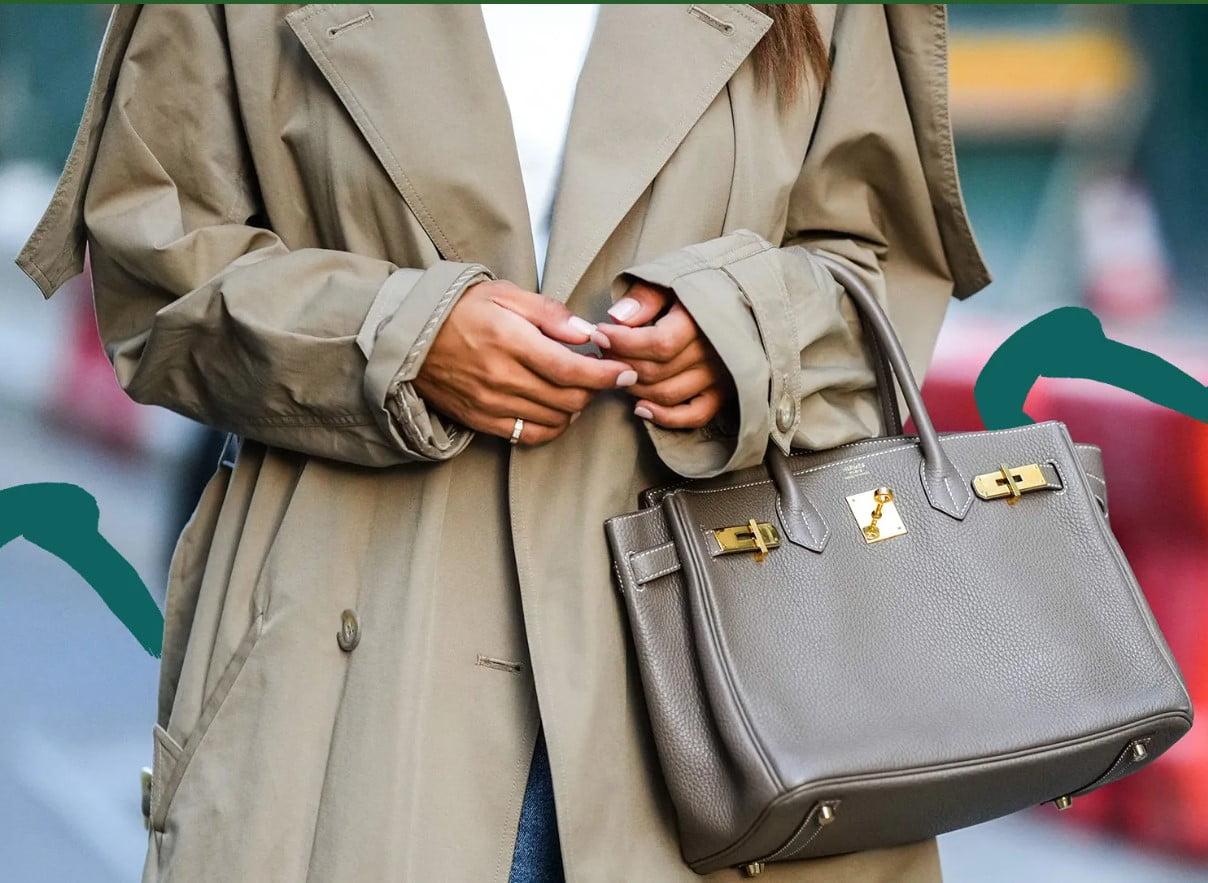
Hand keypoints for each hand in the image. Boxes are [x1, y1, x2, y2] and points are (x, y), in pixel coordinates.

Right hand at [414, 280, 636, 444]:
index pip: (572, 370)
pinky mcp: (481, 420)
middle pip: (568, 399)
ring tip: (575, 389)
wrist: (409, 337)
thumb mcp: (505, 294)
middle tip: (600, 374)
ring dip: (575, 408)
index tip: (626, 372)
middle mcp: (502, 378)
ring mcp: (491, 404)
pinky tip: (555, 410)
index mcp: (510, 342)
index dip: (606, 375)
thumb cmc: (460, 310)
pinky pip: (528, 435)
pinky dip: (551, 427)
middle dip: (594, 390)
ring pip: (553, 420)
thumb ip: (549, 313)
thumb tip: (587, 333)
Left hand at [594, 282, 732, 428]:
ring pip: (666, 394)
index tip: (599, 333)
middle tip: (603, 350)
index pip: (659, 343)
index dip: (623, 342)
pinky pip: (693, 416)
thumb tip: (618, 317)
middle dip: (621, 362)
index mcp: (702, 322)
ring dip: (634, 387)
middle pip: (656, 371)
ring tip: (616, 370)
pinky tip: (640, 408)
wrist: (740, 300)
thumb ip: (646, 296)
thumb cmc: (699, 288)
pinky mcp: (721, 394)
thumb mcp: (672, 280)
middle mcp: (713, 353)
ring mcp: (719, 377)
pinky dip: (665, 417)